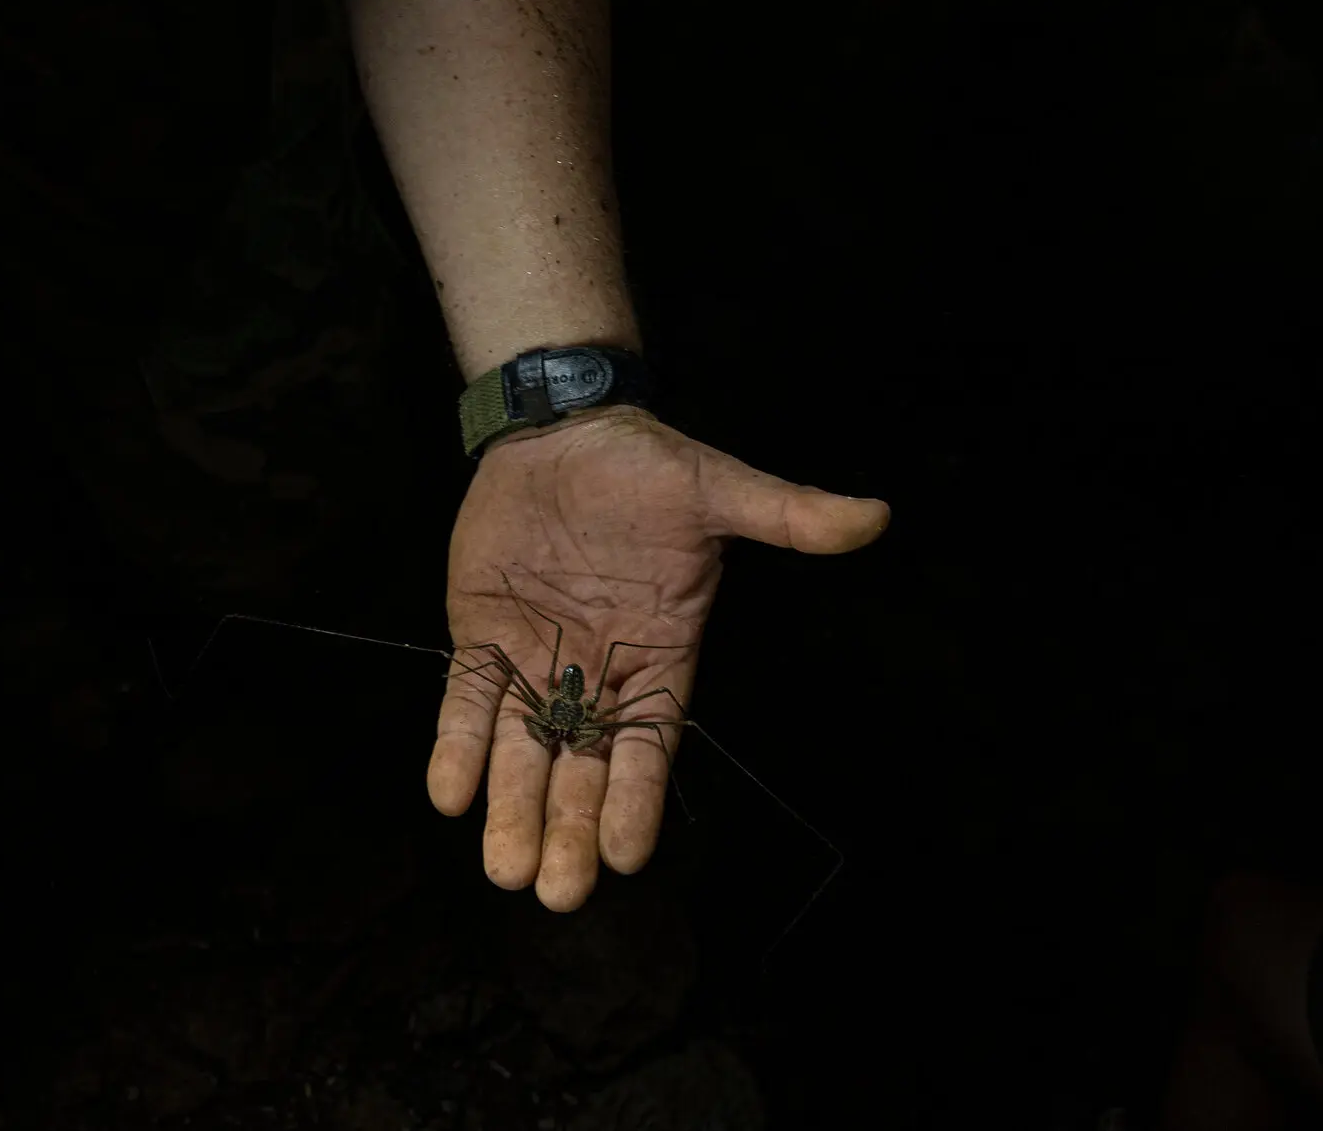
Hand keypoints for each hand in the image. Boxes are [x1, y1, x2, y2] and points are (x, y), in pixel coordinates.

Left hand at [427, 406, 888, 910]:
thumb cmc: (646, 466)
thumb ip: (785, 514)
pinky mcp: (480, 638)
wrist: (563, 430)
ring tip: (505, 870)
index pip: (649, 741)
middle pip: (584, 767)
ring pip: (522, 750)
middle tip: (556, 892)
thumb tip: (874, 515)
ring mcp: (536, 661)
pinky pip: (467, 702)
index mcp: (659, 654)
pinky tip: (448, 793)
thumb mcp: (717, 489)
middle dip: (570, 826)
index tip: (626, 858)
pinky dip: (457, 745)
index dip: (635, 798)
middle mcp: (598, 674)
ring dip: (511, 807)